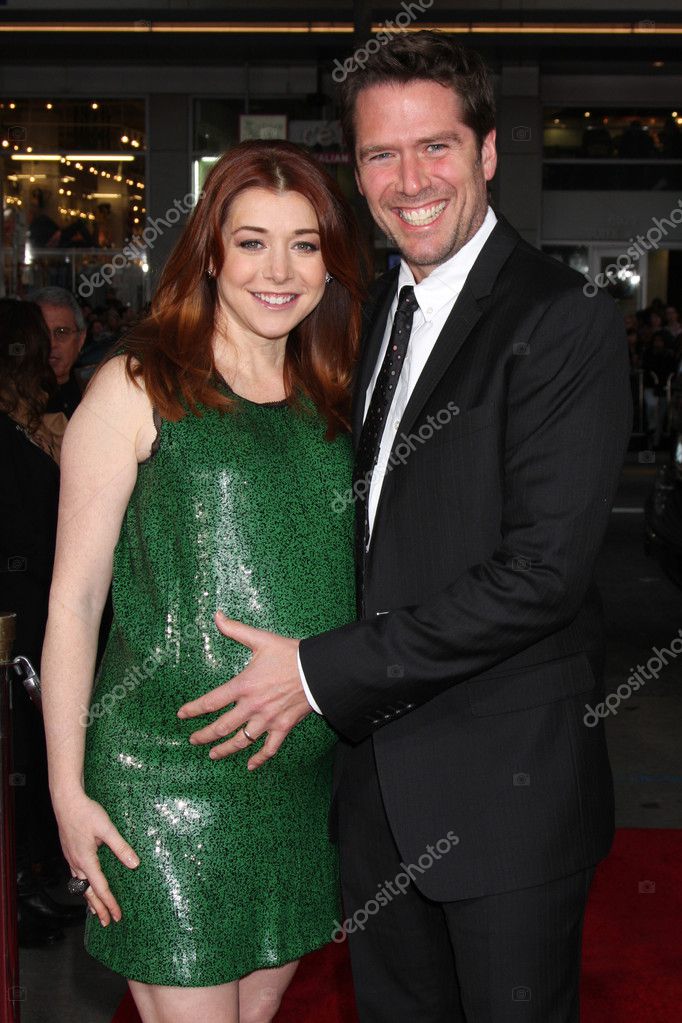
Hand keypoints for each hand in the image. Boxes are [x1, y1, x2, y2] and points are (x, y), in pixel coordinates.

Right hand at [54, 789, 139, 926]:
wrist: (66, 801)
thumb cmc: (86, 813)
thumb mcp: (107, 829)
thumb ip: (121, 847)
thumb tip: (134, 864)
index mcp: (86, 860)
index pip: (100, 888)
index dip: (110, 903)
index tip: (117, 916)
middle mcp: (76, 863)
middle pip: (88, 893)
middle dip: (98, 909)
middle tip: (106, 923)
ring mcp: (71, 859)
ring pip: (80, 886)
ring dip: (89, 899)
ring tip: (95, 911)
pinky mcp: (70, 853)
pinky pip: (76, 876)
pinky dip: (83, 887)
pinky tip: (86, 886)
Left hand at [177, 611, 310, 769]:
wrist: (318, 670)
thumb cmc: (290, 654)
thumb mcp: (261, 639)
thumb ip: (236, 629)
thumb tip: (217, 615)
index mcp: (243, 686)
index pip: (211, 701)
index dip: (193, 710)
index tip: (182, 715)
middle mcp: (252, 707)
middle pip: (221, 727)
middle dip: (204, 735)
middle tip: (193, 740)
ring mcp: (267, 720)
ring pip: (241, 742)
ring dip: (224, 750)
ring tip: (212, 755)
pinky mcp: (282, 727)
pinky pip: (269, 749)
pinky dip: (259, 759)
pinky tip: (250, 766)